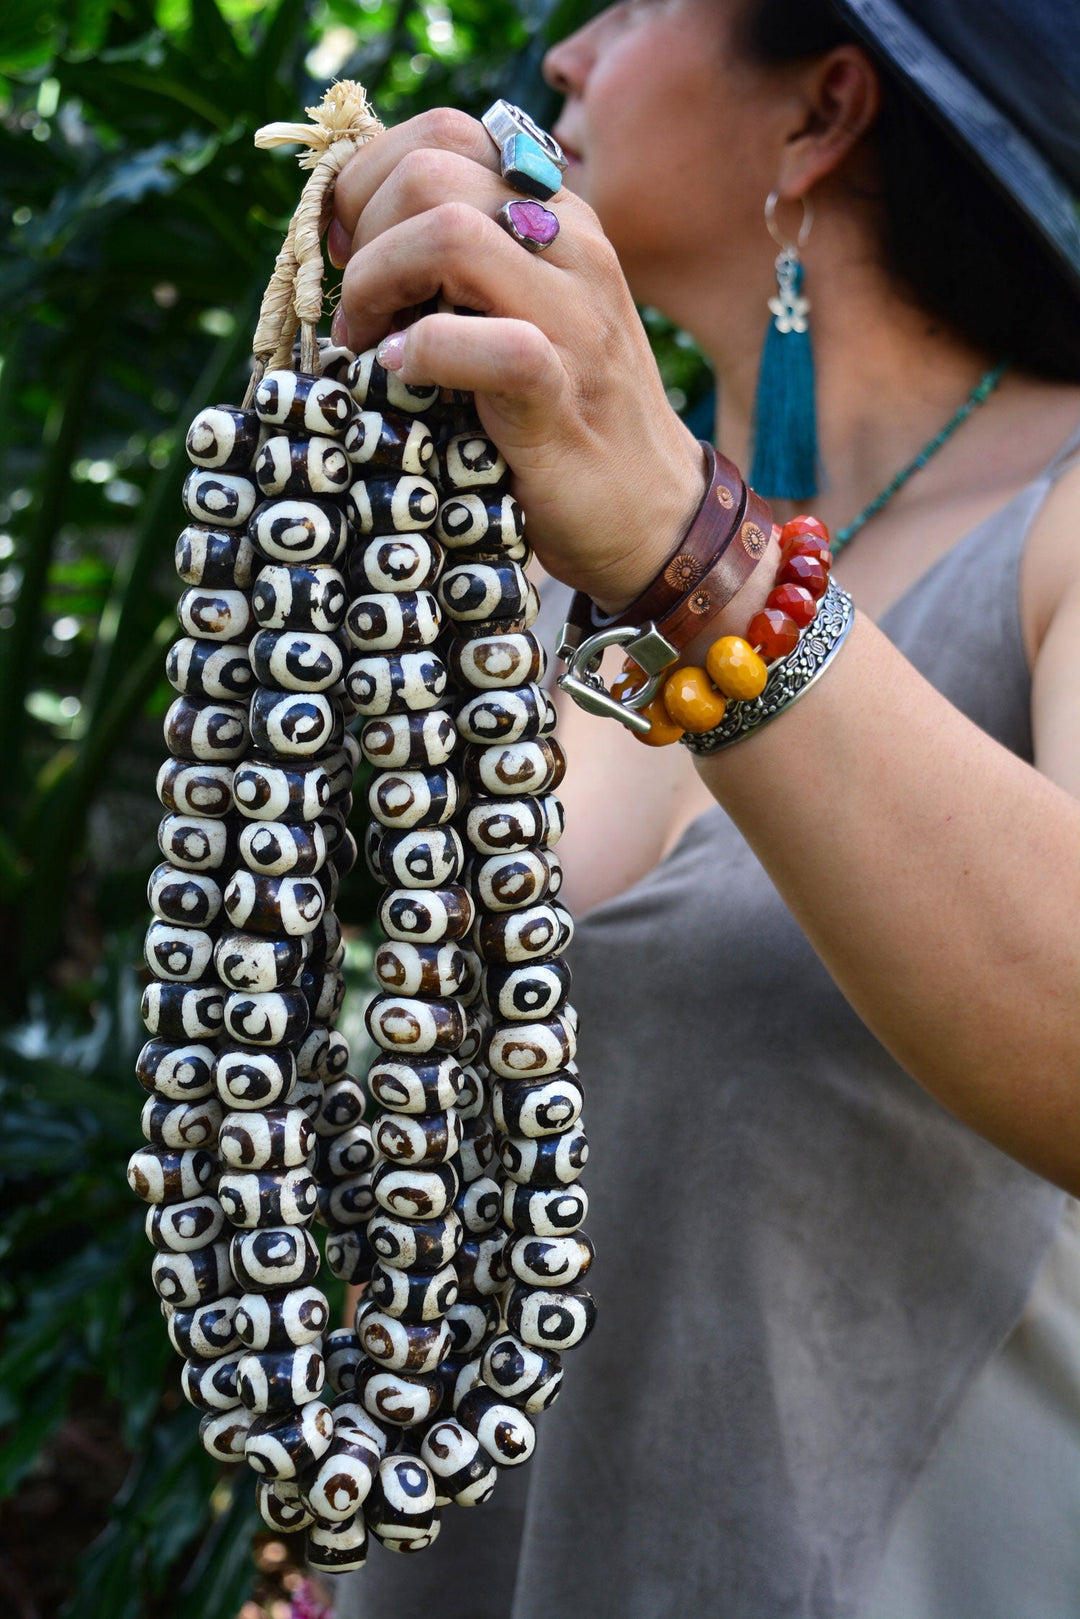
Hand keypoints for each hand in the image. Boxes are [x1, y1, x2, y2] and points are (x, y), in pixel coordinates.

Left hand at [329, 107, 705, 609]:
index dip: (367, 183)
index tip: (345, 250)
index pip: (445, 133)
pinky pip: (486, 342)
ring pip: (449, 232)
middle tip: (356, 308)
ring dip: (378, 283)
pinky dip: (421, 354)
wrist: (650, 513)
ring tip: (370, 343)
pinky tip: (404, 376)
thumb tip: (353, 233)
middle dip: (361, 233)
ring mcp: (574, 317)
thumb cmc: (561, 419)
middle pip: (430, 170)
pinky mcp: (563, 392)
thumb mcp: (514, 314)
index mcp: (555, 215)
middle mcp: (570, 248)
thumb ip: (461, 264)